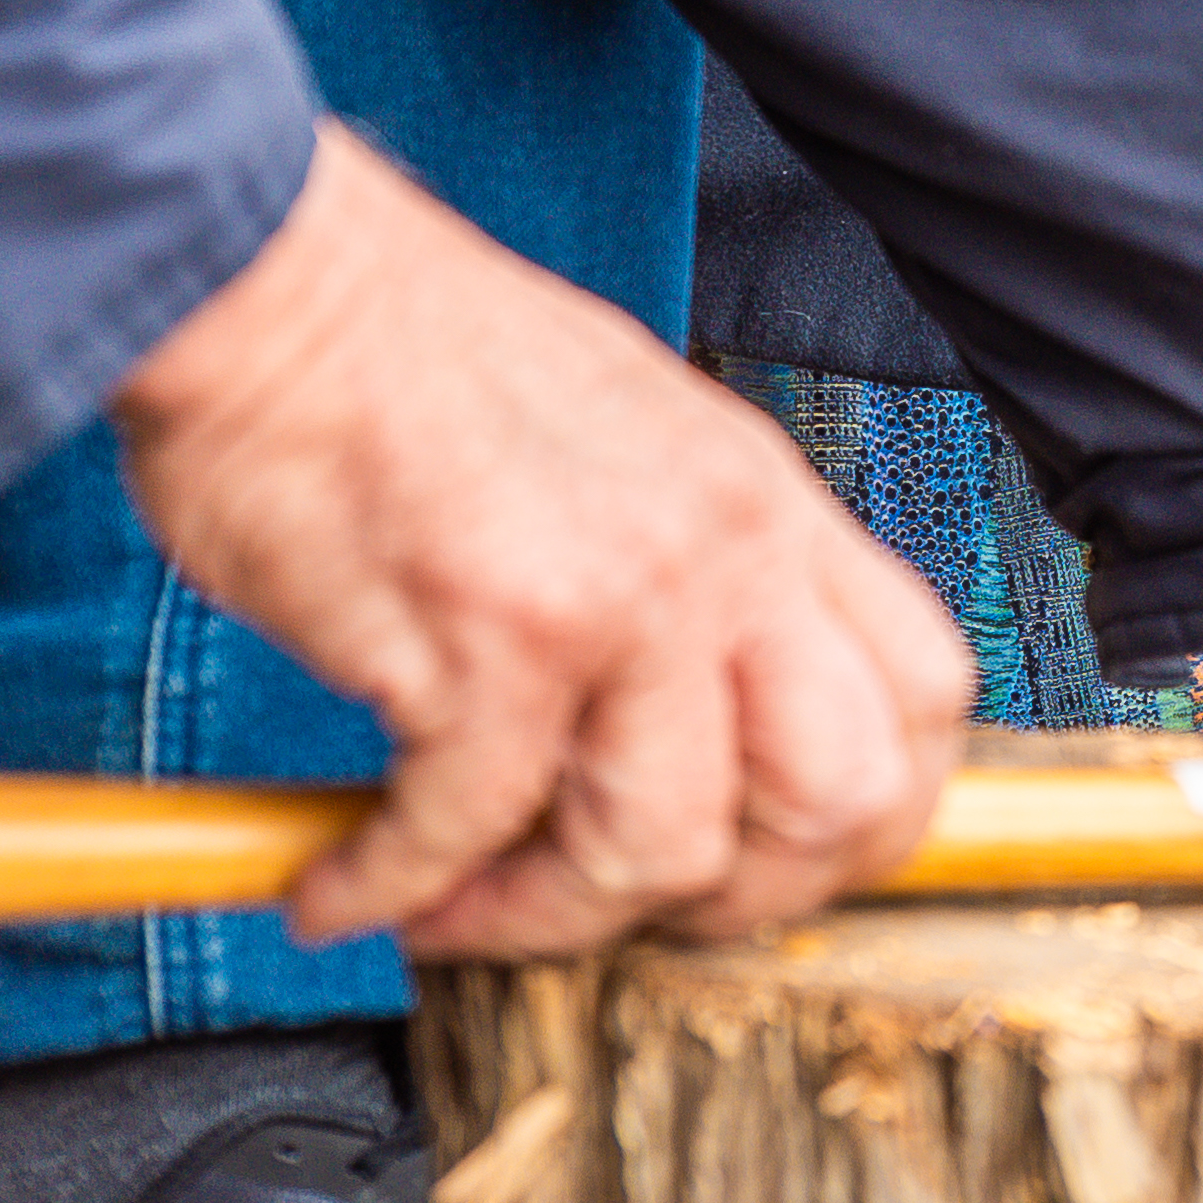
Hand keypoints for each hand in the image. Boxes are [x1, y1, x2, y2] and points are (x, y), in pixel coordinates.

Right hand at [112, 125, 970, 962]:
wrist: (278, 285)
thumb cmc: (421, 367)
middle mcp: (725, 551)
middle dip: (737, 900)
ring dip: (545, 916)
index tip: (769, 865)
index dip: (870, 817)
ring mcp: (619, 595)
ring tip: (455, 904)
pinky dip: (389, 888)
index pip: (924, 695)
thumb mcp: (635, 444)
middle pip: (842, 796)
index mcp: (771, 508)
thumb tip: (704, 741)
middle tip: (622, 906)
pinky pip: (464, 832)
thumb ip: (697, 580)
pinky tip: (343, 880)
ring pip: (662, 846)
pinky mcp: (483, 635)